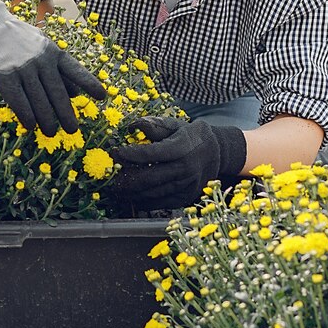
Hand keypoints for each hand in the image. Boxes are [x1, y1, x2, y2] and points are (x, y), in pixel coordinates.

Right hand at [0, 1, 105, 134]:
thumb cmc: (23, 41)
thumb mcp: (45, 47)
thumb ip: (60, 69)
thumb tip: (75, 94)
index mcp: (54, 52)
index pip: (76, 70)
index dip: (89, 84)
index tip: (102, 96)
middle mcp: (42, 60)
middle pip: (58, 93)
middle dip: (66, 114)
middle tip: (72, 130)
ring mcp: (23, 69)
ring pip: (39, 101)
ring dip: (47, 120)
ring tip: (51, 133)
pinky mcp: (5, 77)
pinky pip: (19, 102)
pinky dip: (27, 116)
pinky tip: (31, 126)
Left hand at [106, 116, 246, 212]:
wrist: (218, 153)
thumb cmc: (191, 136)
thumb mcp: (174, 125)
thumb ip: (153, 125)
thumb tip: (131, 127)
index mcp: (181, 148)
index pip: (151, 154)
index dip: (130, 154)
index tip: (114, 152)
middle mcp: (185, 169)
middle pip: (149, 178)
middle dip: (126, 178)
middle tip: (110, 176)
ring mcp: (186, 185)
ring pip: (152, 193)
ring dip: (131, 192)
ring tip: (115, 188)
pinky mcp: (185, 197)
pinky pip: (160, 203)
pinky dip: (143, 201)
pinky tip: (131, 197)